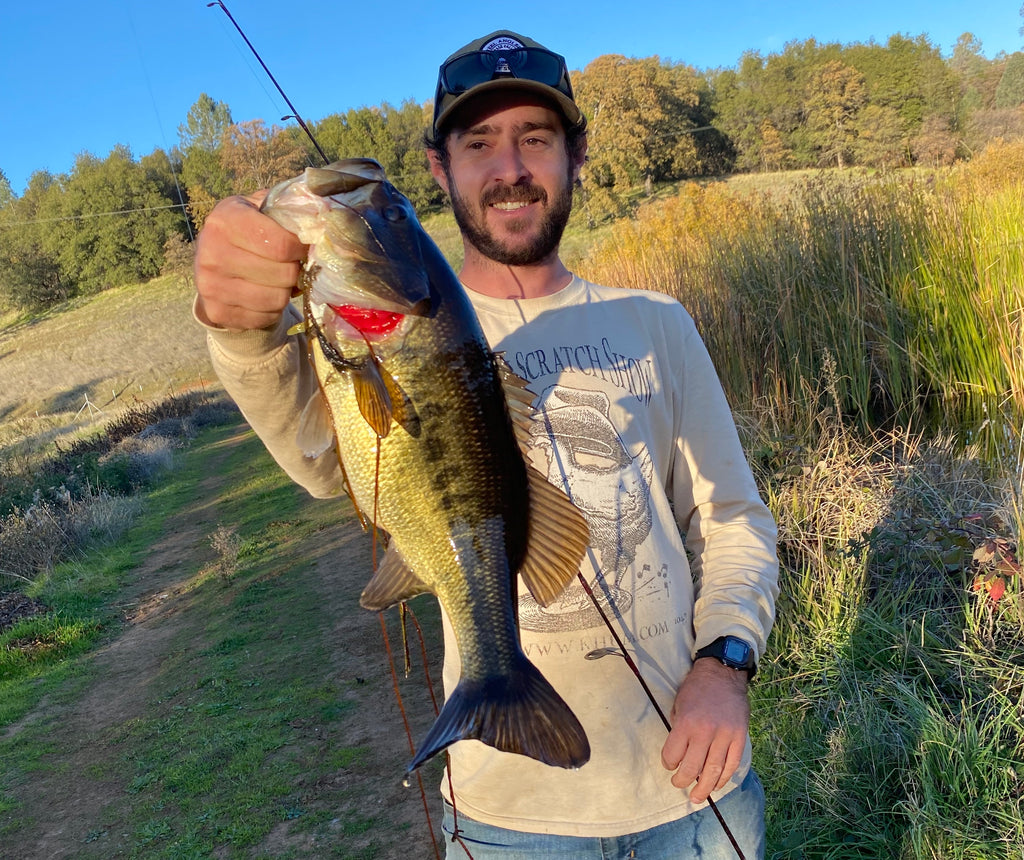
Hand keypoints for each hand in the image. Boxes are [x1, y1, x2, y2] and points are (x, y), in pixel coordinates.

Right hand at [194, 190, 307, 330]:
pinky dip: (273, 309)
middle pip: (283, 274)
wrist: (212, 261)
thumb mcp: (261, 209)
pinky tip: (265, 294)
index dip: (300, 249)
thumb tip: (323, 215)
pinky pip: (266, 317)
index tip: (301, 247)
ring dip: (286, 291)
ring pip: (277, 299)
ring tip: (279, 279)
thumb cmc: (247, 231)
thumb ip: (289, 208)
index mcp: (225, 221)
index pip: (281, 245)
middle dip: (295, 270)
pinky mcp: (218, 312)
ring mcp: (211, 286)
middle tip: (291, 265)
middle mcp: (212, 253)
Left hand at [661, 657, 749, 803]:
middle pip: (692, 768)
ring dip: (704, 788)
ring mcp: (725, 735)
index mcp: (686, 723)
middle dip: (682, 781)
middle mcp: (706, 732)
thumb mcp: (679, 704)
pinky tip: (716, 784)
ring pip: (714, 771)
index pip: (673, 754)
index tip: (669, 764)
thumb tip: (678, 752)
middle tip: (679, 785)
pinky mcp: (739, 737)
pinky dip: (723, 778)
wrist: (723, 673)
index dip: (668, 763)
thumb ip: (678, 728)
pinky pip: (732, 764)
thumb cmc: (696, 688)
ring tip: (697, 797)